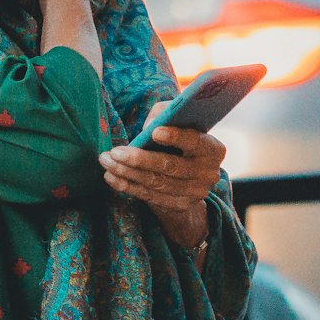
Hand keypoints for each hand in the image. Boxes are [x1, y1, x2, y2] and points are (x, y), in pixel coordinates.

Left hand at [98, 100, 224, 247]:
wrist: (187, 172)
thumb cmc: (179, 136)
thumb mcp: (177, 120)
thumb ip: (165, 113)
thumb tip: (150, 125)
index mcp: (213, 149)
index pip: (195, 142)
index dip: (176, 137)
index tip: (154, 132)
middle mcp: (208, 173)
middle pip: (171, 167)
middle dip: (140, 159)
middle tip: (114, 152)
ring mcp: (195, 193)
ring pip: (157, 183)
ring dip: (127, 173)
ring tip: (106, 162)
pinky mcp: (180, 205)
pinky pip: (150, 197)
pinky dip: (128, 186)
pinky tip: (111, 177)